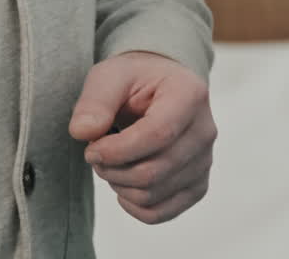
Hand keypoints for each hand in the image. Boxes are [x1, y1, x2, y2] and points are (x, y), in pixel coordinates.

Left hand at [69, 51, 216, 224]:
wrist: (159, 88)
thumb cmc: (135, 80)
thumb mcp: (110, 76)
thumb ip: (95, 101)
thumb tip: (83, 132)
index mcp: (189, 94)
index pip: (158, 135)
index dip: (117, 150)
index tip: (91, 148)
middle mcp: (205, 130)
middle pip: (154, 171)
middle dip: (112, 169)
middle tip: (96, 154)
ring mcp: (204, 160)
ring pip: (154, 194)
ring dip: (120, 185)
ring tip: (111, 163)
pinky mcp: (197, 183)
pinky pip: (164, 212)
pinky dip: (135, 207)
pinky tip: (123, 187)